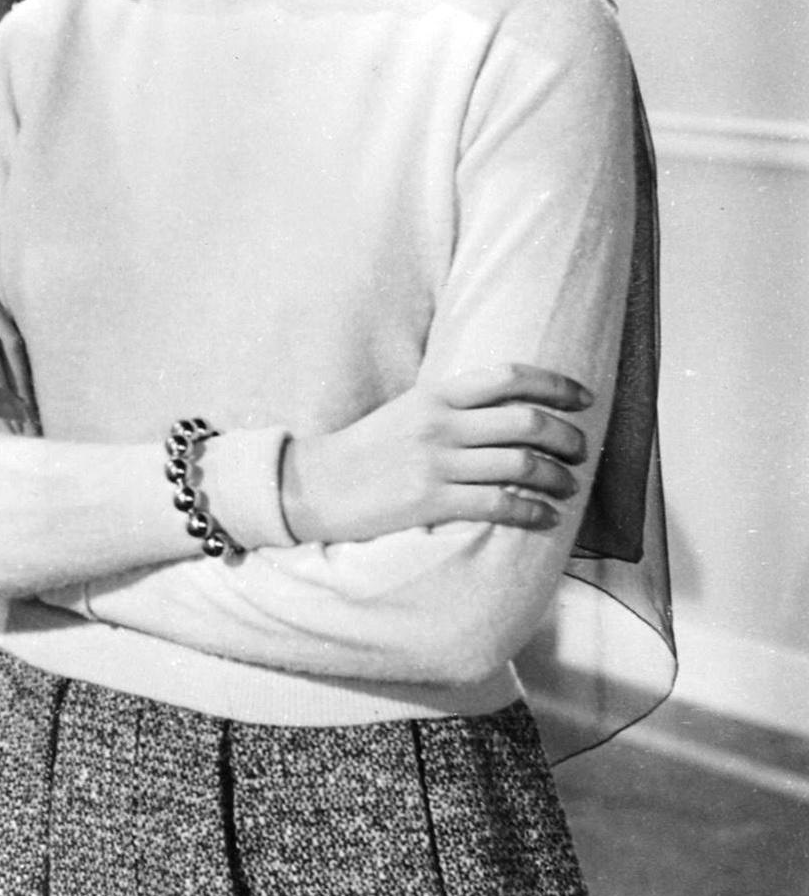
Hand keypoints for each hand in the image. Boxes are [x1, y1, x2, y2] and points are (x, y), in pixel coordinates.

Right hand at [280, 363, 594, 543]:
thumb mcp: (407, 413)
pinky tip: (545, 517)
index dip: (556, 385)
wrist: (311, 487)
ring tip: (567, 486)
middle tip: (581, 450)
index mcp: (434, 395)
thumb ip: (453, 408)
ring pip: (520, 465)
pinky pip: (499, 505)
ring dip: (557, 477)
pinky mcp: (429, 501)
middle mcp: (439, 424)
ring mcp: (435, 463)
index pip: (509, 377)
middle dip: (567, 437)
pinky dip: (532, 512)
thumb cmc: (365, 452)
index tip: (584, 398)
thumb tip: (512, 412)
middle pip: (527, 422)